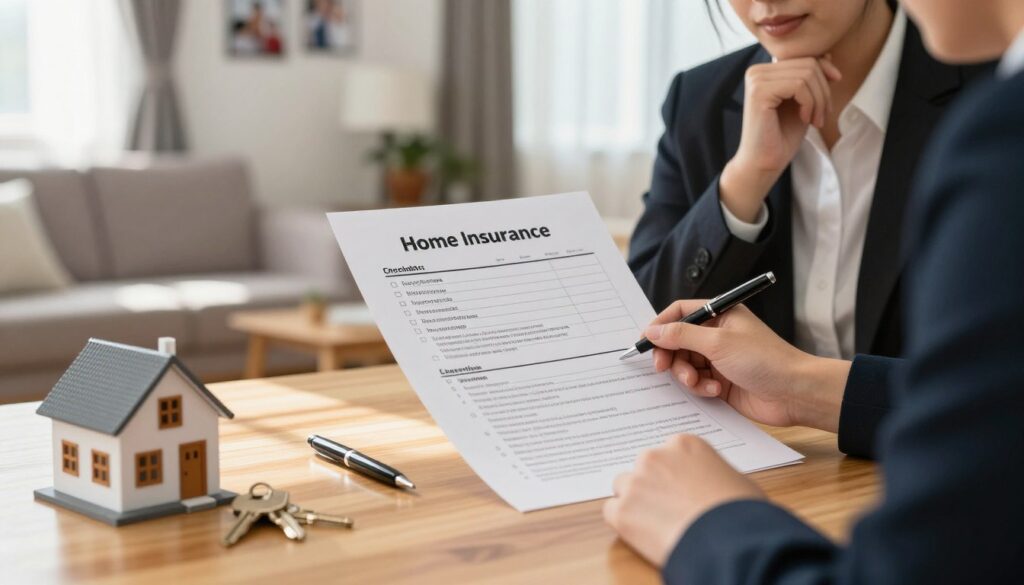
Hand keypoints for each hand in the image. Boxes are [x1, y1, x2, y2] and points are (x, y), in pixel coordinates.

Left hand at [603, 434, 763, 566]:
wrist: (729, 539)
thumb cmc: (741, 512)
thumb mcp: (734, 479)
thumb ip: (711, 473)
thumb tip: (711, 486)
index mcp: (684, 444)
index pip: (666, 454)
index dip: (671, 474)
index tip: (677, 488)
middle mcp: (655, 457)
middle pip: (643, 469)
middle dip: (652, 486)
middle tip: (668, 508)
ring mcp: (636, 482)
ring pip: (624, 487)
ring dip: (635, 501)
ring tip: (657, 522)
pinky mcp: (623, 510)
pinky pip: (612, 511)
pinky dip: (625, 523)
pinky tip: (645, 533)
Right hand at [645, 299, 849, 431]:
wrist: (795, 393)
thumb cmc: (765, 360)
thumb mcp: (718, 342)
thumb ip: (681, 335)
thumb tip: (653, 330)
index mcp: (721, 315)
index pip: (680, 312)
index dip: (661, 325)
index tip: (646, 341)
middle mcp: (718, 335)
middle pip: (678, 341)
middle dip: (671, 356)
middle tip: (662, 367)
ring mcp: (719, 359)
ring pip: (685, 364)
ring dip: (687, 375)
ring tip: (699, 382)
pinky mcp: (721, 382)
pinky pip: (697, 383)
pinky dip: (701, 387)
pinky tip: (716, 390)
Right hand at [720, 57, 841, 221]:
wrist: (765, 162)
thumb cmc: (782, 135)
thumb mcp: (803, 101)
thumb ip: (811, 78)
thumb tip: (827, 54)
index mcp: (765, 70)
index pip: (805, 58)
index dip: (825, 74)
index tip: (829, 99)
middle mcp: (757, 71)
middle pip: (809, 63)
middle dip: (824, 90)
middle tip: (822, 116)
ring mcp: (756, 79)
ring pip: (807, 74)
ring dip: (819, 100)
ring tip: (815, 120)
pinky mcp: (759, 91)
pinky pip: (799, 85)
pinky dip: (810, 103)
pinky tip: (805, 119)